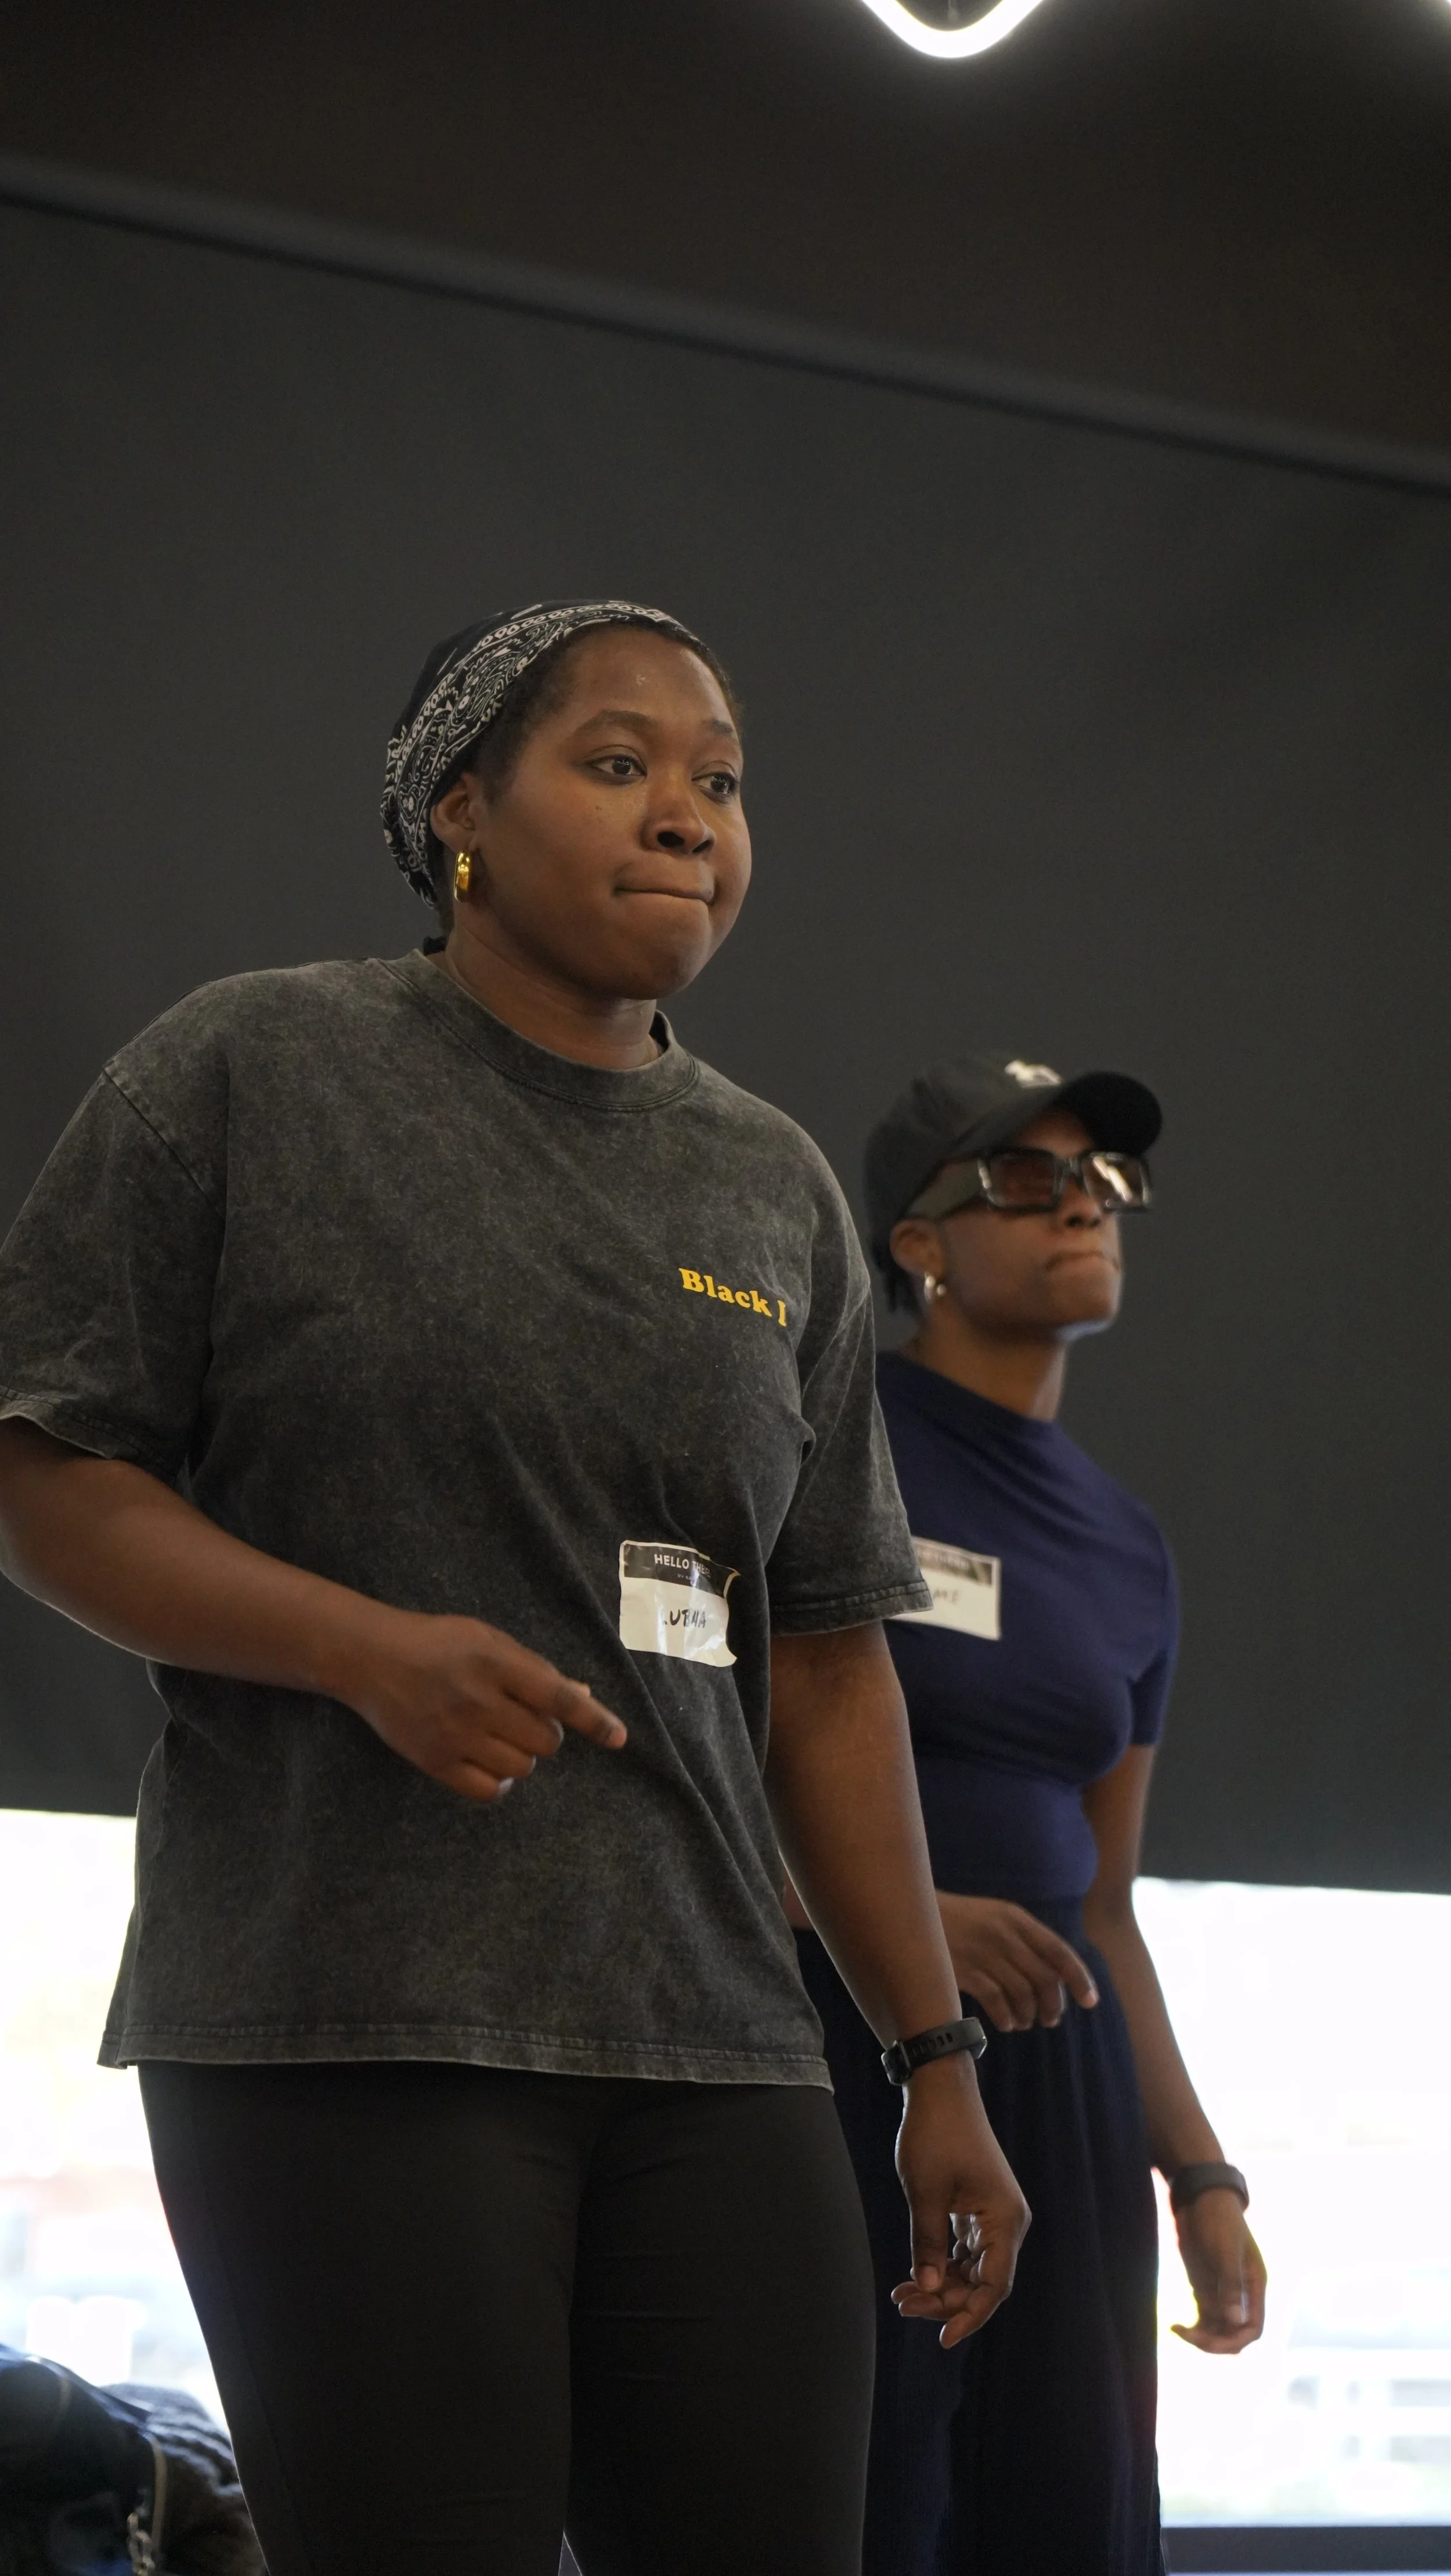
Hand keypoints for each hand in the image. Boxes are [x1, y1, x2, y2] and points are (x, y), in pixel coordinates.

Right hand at [334, 1602, 625, 1802]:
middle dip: (544, 1731)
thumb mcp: (486, 1638)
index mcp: (496, 1662)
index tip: (619, 1738)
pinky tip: (490, 1762)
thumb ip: (533, 1668)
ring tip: (498, 1734)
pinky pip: (490, 1790)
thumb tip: (583, 1693)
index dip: (593, 1720)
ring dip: (522, 1755)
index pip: (557, 1697)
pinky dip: (500, 1781)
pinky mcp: (435, 1762)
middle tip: (520, 1716)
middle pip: (545, 1740)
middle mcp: (479, 1700)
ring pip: (522, 1766)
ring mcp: (456, 1734)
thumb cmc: (436, 1643)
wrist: (370, 1658)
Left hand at [889, 2055, 1030, 2346]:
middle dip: (944, 2300)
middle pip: (982, 2283)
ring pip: (971, 2270)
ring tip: (901, 2293)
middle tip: (903, 2303)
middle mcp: (1006, 2222)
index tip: (942, 2339)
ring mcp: (992, 2216)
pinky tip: (914, 2274)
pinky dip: (941, 2264)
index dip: (969, 2316)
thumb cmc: (935, 2135)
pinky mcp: (976, 2209)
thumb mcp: (925, 2192)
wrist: (940, 2088)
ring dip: (940, 2285)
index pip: (994, 2286)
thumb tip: (925, 2288)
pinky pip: (964, 2252)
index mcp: (1005, 2220)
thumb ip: (927, 2243)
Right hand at [938, 1892, 1097, 2030]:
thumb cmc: (957, 1919)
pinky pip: (997, 2002)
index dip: (1079, 1978)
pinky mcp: (964, 1971)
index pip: (1059, 1950)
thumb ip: (1022, 1940)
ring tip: (1026, 2022)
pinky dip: (1007, 2018)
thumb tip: (1053, 1977)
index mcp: (1015, 1917)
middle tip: (1050, 2019)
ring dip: (1029, 2015)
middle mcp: (1004, 1933)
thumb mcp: (993, 1917)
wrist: (910, 1913)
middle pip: (1045, 1978)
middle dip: (1053, 2005)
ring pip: (1023, 1994)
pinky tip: (1007, 2023)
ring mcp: (983, 1952)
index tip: (1091, 2001)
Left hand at [1171, 2190, 1266, 2352]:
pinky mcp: (1204, 2289)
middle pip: (1234, 2334)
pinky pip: (1203, 2319)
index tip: (1209, 2341)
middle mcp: (1241, 2295)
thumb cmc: (1218, 2219)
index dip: (1235, 2340)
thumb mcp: (1225, 2250)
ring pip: (1217, 2330)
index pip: (1253, 2329)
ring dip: (1201, 2338)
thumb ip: (1231, 2285)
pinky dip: (1192, 2328)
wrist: (1199, 2197)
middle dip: (1215, 2342)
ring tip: (1178, 2330)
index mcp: (1254, 2287)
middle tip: (1188, 2335)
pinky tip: (1174, 2326)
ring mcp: (1222, 2293)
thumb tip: (1236, 2322)